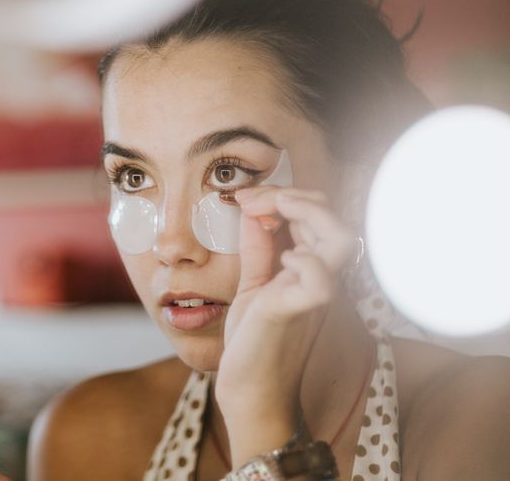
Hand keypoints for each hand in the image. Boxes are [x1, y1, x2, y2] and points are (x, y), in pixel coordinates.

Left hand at [214, 187, 356, 459]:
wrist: (248, 390)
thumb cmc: (254, 339)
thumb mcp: (253, 283)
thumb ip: (258, 247)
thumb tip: (252, 208)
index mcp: (311, 269)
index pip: (318, 215)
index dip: (284, 195)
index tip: (245, 197)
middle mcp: (319, 278)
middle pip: (334, 218)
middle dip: (294, 196)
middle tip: (251, 200)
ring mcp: (312, 295)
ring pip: (340, 240)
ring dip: (307, 214)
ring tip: (272, 213)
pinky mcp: (295, 312)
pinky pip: (320, 284)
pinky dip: (305, 262)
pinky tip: (282, 261)